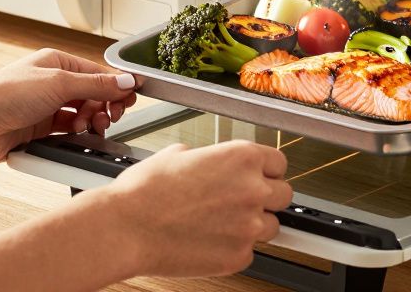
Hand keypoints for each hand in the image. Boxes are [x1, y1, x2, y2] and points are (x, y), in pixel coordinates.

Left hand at [0, 48, 137, 164]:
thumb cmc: (3, 94)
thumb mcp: (58, 83)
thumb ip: (96, 84)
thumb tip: (126, 81)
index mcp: (57, 63)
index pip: (98, 74)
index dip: (116, 87)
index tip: (129, 100)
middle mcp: (52, 85)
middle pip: (93, 96)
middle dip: (104, 107)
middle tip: (107, 117)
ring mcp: (45, 109)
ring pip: (82, 117)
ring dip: (89, 122)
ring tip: (86, 127)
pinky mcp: (38, 132)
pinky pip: (67, 134)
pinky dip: (76, 136)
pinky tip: (76, 136)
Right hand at [100, 140, 292, 277]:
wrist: (126, 227)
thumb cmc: (145, 191)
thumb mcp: (179, 154)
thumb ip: (210, 158)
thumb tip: (212, 163)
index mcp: (242, 158)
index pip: (279, 163)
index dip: (267, 170)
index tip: (261, 177)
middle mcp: (252, 189)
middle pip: (284, 194)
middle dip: (267, 198)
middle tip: (244, 201)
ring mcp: (248, 226)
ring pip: (271, 226)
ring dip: (253, 224)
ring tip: (222, 223)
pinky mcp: (238, 256)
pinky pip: (248, 252)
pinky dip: (233, 248)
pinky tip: (209, 240)